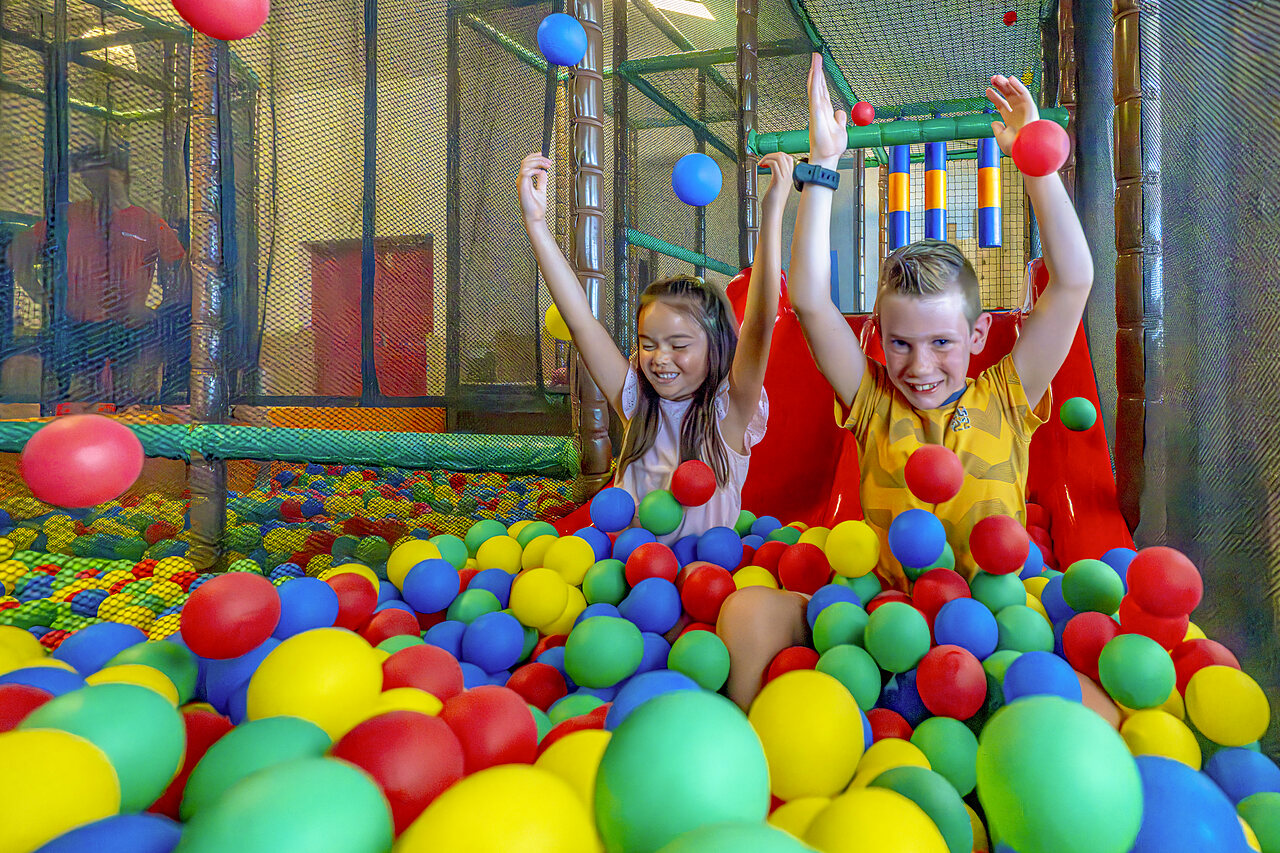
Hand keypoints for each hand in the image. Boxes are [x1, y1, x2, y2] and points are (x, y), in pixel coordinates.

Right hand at [518, 152, 552, 226]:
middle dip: (538, 158)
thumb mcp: (542, 190)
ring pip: (525, 164)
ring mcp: (521, 182)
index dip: (535, 157)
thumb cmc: (537, 207)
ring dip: (538, 162)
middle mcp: (521, 180)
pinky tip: (541, 172)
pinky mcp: (522, 186)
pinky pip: (526, 172)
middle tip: (549, 162)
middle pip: (526, 161)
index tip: (544, 155)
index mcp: (524, 180)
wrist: (535, 217)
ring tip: (547, 165)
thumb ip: (541, 180)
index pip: (527, 163)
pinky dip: (534, 170)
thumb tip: (543, 171)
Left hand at [759, 152, 794, 211]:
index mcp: (789, 177)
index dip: (778, 155)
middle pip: (784, 155)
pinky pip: (774, 164)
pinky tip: (761, 166)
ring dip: (768, 157)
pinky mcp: (778, 180)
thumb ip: (776, 177)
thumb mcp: (777, 186)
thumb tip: (771, 169)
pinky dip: (767, 161)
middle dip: (772, 154)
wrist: (773, 212)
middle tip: (764, 159)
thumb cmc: (773, 203)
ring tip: (762, 162)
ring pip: (779, 157)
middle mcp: (789, 176)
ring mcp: (785, 178)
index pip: (788, 158)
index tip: (769, 159)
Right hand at [807, 53, 846, 168]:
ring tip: (815, 58)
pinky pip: (815, 93)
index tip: (820, 67)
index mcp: (825, 111)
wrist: (828, 155)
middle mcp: (819, 108)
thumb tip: (840, 112)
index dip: (821, 78)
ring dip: (815, 71)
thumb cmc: (831, 146)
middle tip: (816, 56)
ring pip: (815, 86)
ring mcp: (816, 109)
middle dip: (816, 70)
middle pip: (817, 85)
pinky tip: (815, 72)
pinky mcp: (815, 112)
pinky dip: (814, 82)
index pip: (822, 91)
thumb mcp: (840, 129)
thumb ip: (839, 119)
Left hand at [986, 74, 1039, 155]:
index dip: (995, 97)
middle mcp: (1018, 113)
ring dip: (1006, 84)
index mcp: (1010, 120)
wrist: (1026, 147)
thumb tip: (993, 123)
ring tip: (997, 77)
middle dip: (1000, 87)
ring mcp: (1024, 109)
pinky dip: (1018, 85)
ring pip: (1015, 92)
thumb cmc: (1014, 146)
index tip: (987, 90)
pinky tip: (1010, 78)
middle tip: (992, 78)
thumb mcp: (1001, 138)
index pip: (1002, 105)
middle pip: (1008, 96)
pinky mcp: (1031, 106)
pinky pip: (1024, 92)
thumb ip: (997, 129)